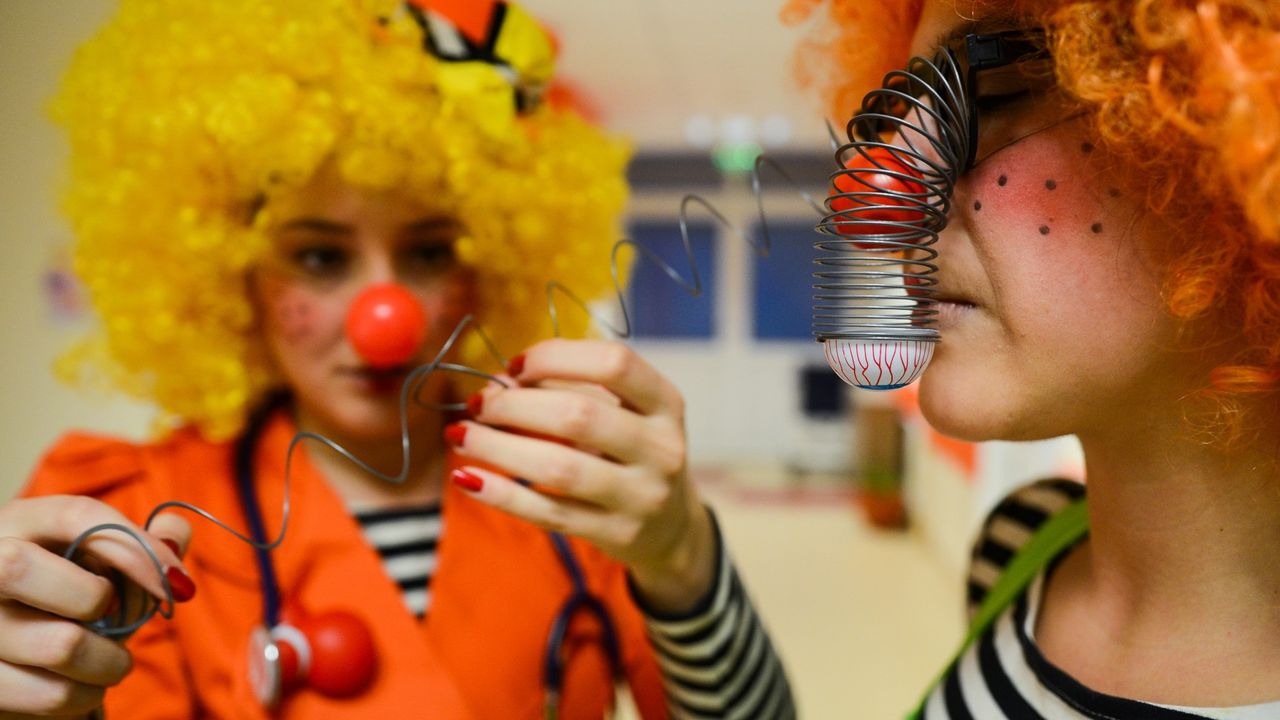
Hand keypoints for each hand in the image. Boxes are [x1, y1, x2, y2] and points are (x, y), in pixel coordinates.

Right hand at [0, 496, 191, 716]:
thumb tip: (172, 533)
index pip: (75, 515)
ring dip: (109, 661)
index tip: (177, 582)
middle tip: (117, 619)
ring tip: (110, 661)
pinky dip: (85, 695)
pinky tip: (82, 686)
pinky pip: (51, 694)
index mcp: (18, 525)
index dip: (136, 547)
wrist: (23, 662)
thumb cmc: (69, 600)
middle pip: (22, 567)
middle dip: (95, 599)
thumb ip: (142, 542)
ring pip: (58, 644)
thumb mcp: (102, 565)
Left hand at [446, 338, 715, 613]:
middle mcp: (662, 448)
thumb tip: (500, 382)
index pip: (615, 364)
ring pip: (559, 468)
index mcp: (666, 403)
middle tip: (478, 404)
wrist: (672, 526)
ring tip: (461, 435)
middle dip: (515, 405)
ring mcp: (642, 496)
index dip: (556, 357)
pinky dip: (502, 494)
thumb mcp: (625, 413)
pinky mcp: (617, 533)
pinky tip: (469, 479)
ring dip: (498, 448)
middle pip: (579, 416)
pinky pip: (549, 513)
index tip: (515, 367)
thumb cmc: (632, 452)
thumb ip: (574, 389)